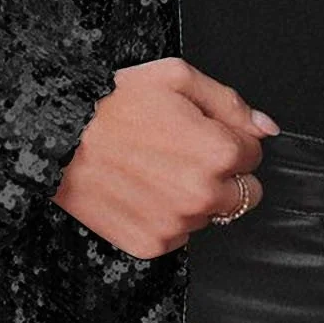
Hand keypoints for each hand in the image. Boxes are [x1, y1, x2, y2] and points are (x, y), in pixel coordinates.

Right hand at [53, 57, 280, 259]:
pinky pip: (179, 234)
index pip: (255, 154)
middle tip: (184, 153)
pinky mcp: (153, 244)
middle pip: (244, 193)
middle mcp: (204, 194)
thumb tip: (266, 127)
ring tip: (155, 169)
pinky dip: (166, 216)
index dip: (231, 138)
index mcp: (219, 152)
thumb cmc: (113, 104)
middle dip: (224, 174)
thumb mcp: (176, 78)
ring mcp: (179, 224)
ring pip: (210, 215)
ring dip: (194, 196)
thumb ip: (230, 103)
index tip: (202, 132)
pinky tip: (142, 190)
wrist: (56, 139)